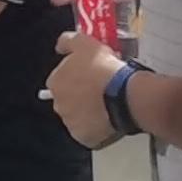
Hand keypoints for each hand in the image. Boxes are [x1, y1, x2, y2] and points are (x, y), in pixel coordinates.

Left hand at [45, 31, 128, 148]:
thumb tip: (60, 45)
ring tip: (108, 104)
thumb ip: (68, 41)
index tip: (91, 76)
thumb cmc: (105, 69)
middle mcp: (59, 105)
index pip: (61, 80)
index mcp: (55, 83)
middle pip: (68, 100)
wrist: (126, 95)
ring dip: (89, 112)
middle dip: (81, 96)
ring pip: (79, 118)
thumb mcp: (85, 42)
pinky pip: (91, 133)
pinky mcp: (86, 138)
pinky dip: (98, 128)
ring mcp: (72, 124)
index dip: (77, 77)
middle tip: (101, 90)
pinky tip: (110, 118)